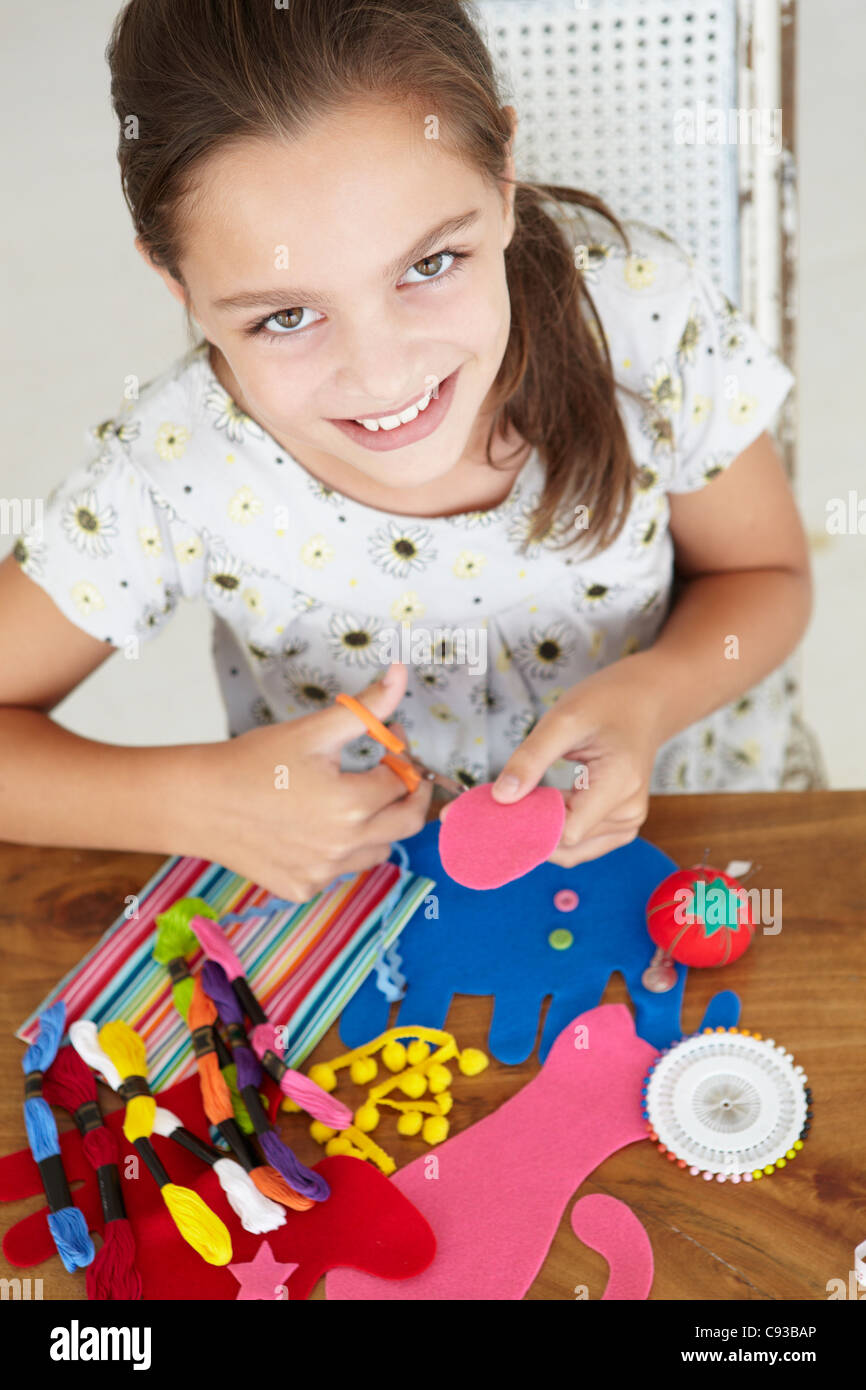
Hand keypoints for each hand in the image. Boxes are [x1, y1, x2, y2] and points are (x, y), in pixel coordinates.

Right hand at [189, 662, 431, 900]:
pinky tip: (314, 827)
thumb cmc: (254, 761)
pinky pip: (340, 871)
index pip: (403, 782)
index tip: (391, 742)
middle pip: (407, 825)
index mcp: (351, 804)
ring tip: (350, 800)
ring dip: (376, 825)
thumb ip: (366, 708)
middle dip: (409, 797)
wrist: (199, 802)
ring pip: (377, 850)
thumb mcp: (313, 730)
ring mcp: (323, 873)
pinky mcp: (302, 888)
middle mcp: (343, 846)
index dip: (402, 757)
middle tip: (398, 777)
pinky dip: (339, 851)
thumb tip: (400, 674)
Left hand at [441, 655, 663, 865]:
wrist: (646, 701)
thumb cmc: (607, 703)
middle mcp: (629, 814)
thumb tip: (500, 798)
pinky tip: (532, 811)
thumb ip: (530, 759)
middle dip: (524, 831)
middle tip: (486, 809)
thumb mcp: (563, 719)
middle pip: (565, 845)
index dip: (525, 825)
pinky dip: (552, 833)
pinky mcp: (620, 826)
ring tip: (508, 806)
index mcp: (620, 785)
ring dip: (536, 834)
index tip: (489, 811)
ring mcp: (627, 824)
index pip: (564, 832)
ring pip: (570, 850)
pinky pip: (579, 843)